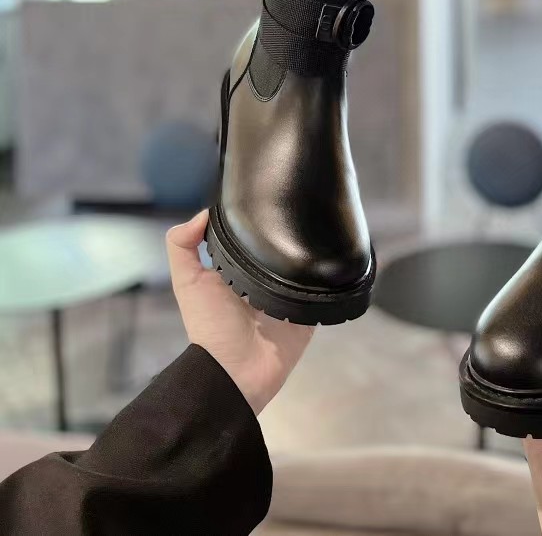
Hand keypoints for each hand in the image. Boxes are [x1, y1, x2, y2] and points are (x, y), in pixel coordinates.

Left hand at [166, 210, 313, 415]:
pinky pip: (324, 286)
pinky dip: (329, 273)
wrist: (236, 372)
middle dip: (288, 229)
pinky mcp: (309, 308)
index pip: (253, 235)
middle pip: (281, 246)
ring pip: (305, 262)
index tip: (268, 191)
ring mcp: (290, 294)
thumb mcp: (188, 283)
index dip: (257, 216)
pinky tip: (336, 252)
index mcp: (240, 270)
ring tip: (321, 223)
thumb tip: (204, 213)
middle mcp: (266, 279)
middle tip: (301, 202)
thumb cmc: (210, 326)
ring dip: (311, 249)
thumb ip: (182, 247)